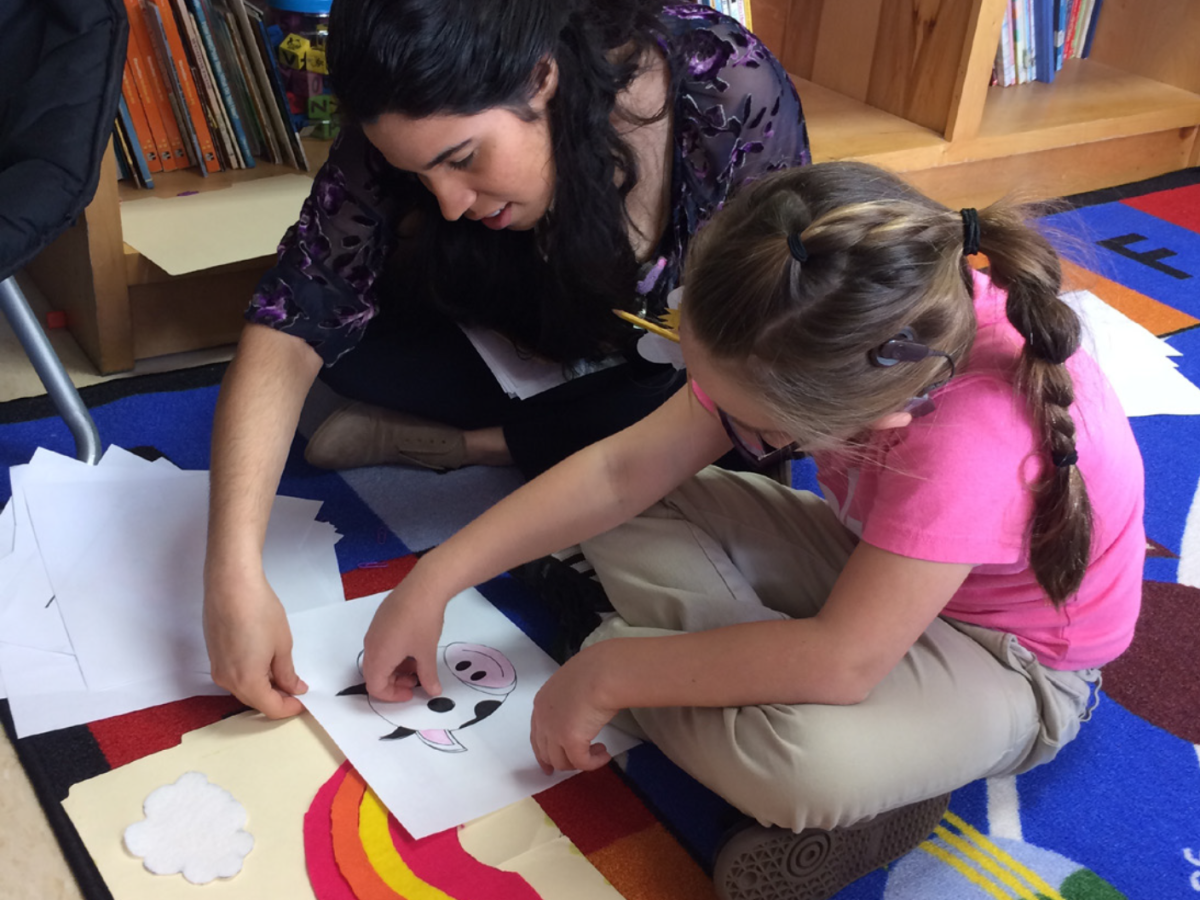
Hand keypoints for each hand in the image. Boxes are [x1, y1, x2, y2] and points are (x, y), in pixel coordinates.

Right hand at [203, 568, 306, 717]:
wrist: (231, 585)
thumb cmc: (259, 612)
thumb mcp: (282, 645)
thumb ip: (287, 673)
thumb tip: (293, 689)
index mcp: (247, 682)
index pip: (271, 708)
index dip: (290, 708)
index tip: (305, 700)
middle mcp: (227, 681)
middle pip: (255, 701)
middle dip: (277, 699)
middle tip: (297, 689)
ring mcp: (217, 668)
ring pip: (244, 689)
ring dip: (264, 688)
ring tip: (284, 675)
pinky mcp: (213, 655)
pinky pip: (234, 675)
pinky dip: (251, 676)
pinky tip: (265, 663)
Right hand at [362, 579, 448, 701]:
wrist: (424, 586)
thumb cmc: (423, 622)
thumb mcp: (427, 653)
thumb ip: (428, 676)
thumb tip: (433, 692)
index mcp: (378, 657)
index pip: (375, 687)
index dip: (392, 696)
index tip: (412, 693)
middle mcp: (370, 644)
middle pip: (374, 674)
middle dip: (394, 682)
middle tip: (415, 681)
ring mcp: (374, 630)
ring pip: (378, 659)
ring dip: (396, 668)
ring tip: (418, 664)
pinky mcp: (380, 619)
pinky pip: (381, 644)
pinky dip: (394, 654)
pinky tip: (414, 647)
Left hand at [530, 646, 616, 773]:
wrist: (602, 673)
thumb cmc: (594, 671)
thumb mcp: (573, 685)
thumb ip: (569, 700)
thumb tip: (580, 711)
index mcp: (542, 702)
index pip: (537, 735)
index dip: (543, 751)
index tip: (550, 764)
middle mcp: (543, 719)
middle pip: (545, 752)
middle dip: (559, 763)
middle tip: (577, 765)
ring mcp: (554, 731)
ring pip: (561, 762)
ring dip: (580, 761)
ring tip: (598, 751)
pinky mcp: (570, 741)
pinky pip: (581, 763)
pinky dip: (593, 763)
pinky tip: (605, 755)